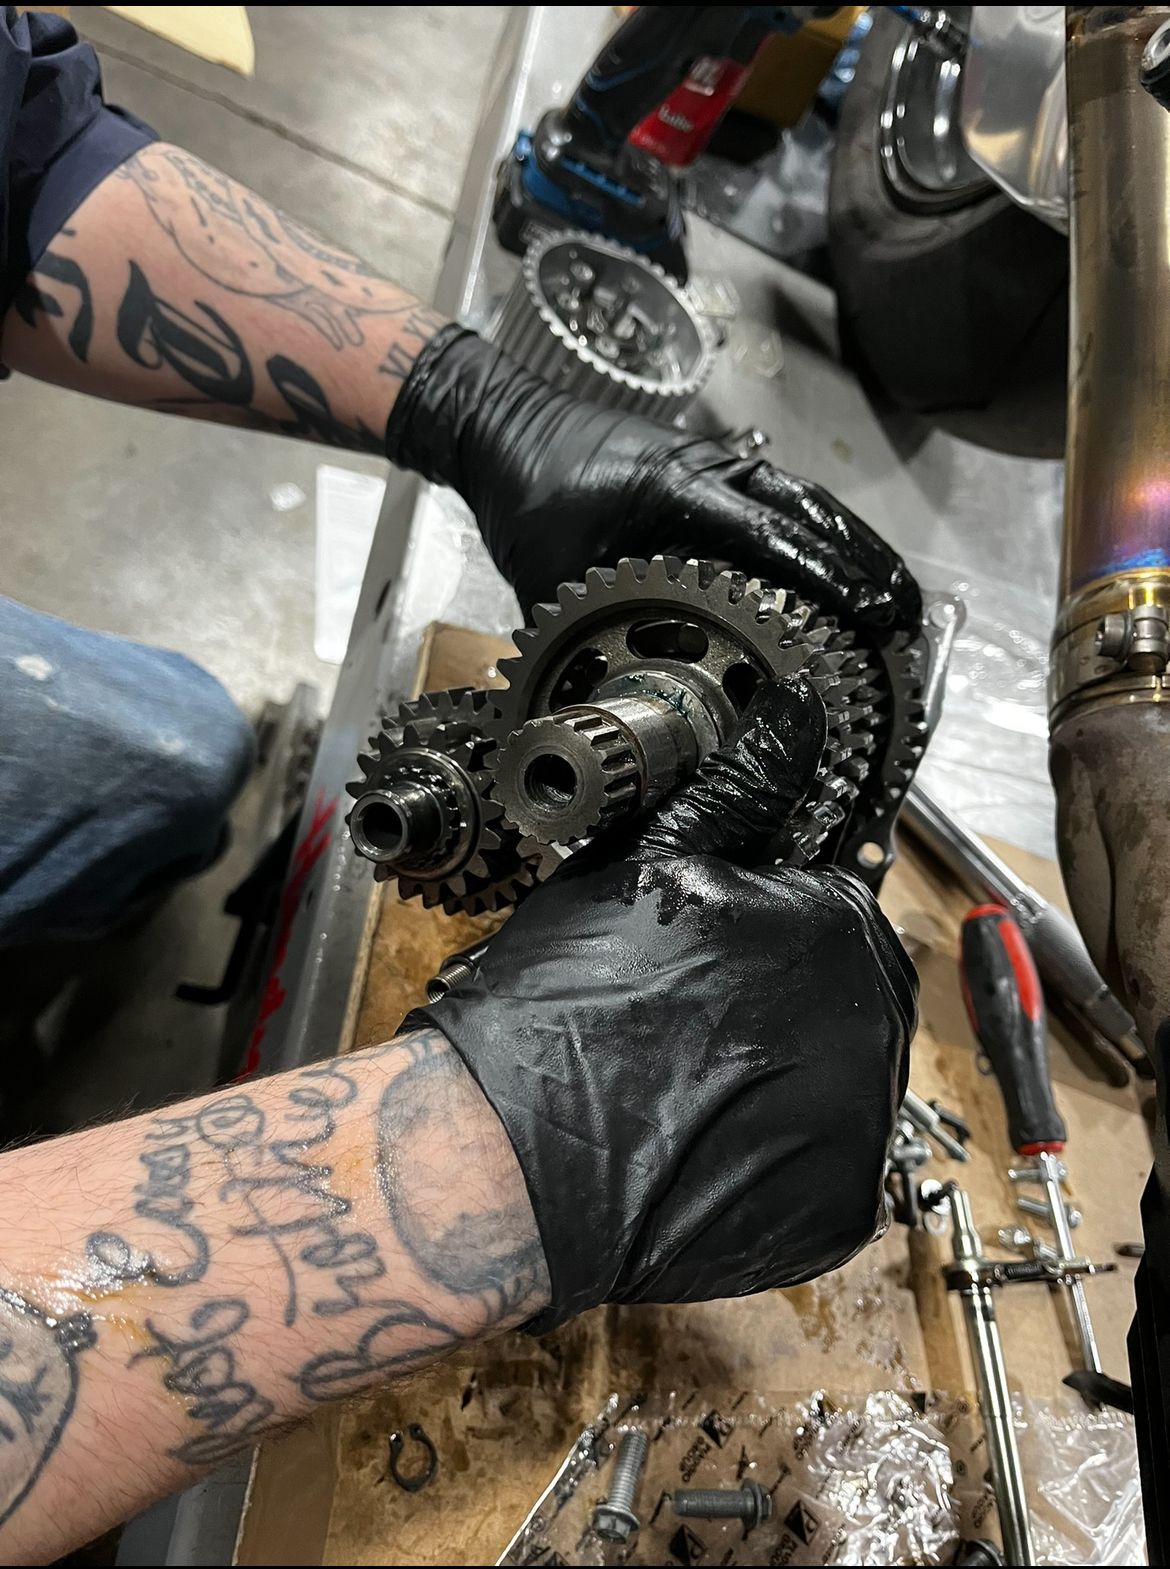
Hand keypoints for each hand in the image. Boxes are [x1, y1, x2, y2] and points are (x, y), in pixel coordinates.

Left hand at [384, 328, 920, 640]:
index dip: (827, 578)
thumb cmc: (525, 494)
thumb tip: (615, 705)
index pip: (769, 534)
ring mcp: (719, 466)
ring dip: (858, 551)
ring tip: (899, 602)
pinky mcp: (716, 475)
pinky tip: (849, 576)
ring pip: (809, 505)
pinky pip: (786, 504)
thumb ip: (588, 632)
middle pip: (812, 514)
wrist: (503, 427)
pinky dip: (825, 539)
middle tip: (908, 620)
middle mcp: (711, 470)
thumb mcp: (546, 575)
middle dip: (866, 567)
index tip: (872, 614)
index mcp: (675, 489)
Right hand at [417, 677, 916, 1329]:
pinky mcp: (842, 1212)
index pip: (826, 911)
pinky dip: (776, 1162)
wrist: (511, 1157)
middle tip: (685, 1029)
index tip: (702, 965)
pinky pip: (826, 1170)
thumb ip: (737, 788)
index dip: (757, 935)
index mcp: (835, 923)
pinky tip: (703, 1144)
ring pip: (836, 1080)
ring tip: (686, 1086)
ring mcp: (864, 1126)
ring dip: (780, 1080)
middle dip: (776, 1005)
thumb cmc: (563, 1007)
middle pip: (841, 996)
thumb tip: (794, 712)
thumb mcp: (646, 865)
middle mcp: (874, 1020)